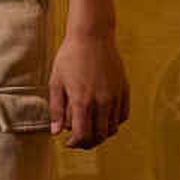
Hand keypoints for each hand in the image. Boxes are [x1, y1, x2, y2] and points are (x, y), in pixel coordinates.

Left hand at [54, 32, 129, 147]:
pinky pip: (122, 116)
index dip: (75, 143)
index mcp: (82, 101)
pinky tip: (103, 118)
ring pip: (112, 128)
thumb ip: (56, 109)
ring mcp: (115, 96)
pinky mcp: (124, 90)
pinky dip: (114, 122)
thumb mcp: (56, 81)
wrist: (92, 36)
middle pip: (99, 135)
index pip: (83, 135)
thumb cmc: (70, 57)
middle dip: (88, 142)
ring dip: (101, 133)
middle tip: (78, 139)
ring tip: (90, 129)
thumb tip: (56, 132)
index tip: (68, 143)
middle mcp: (102, 102)